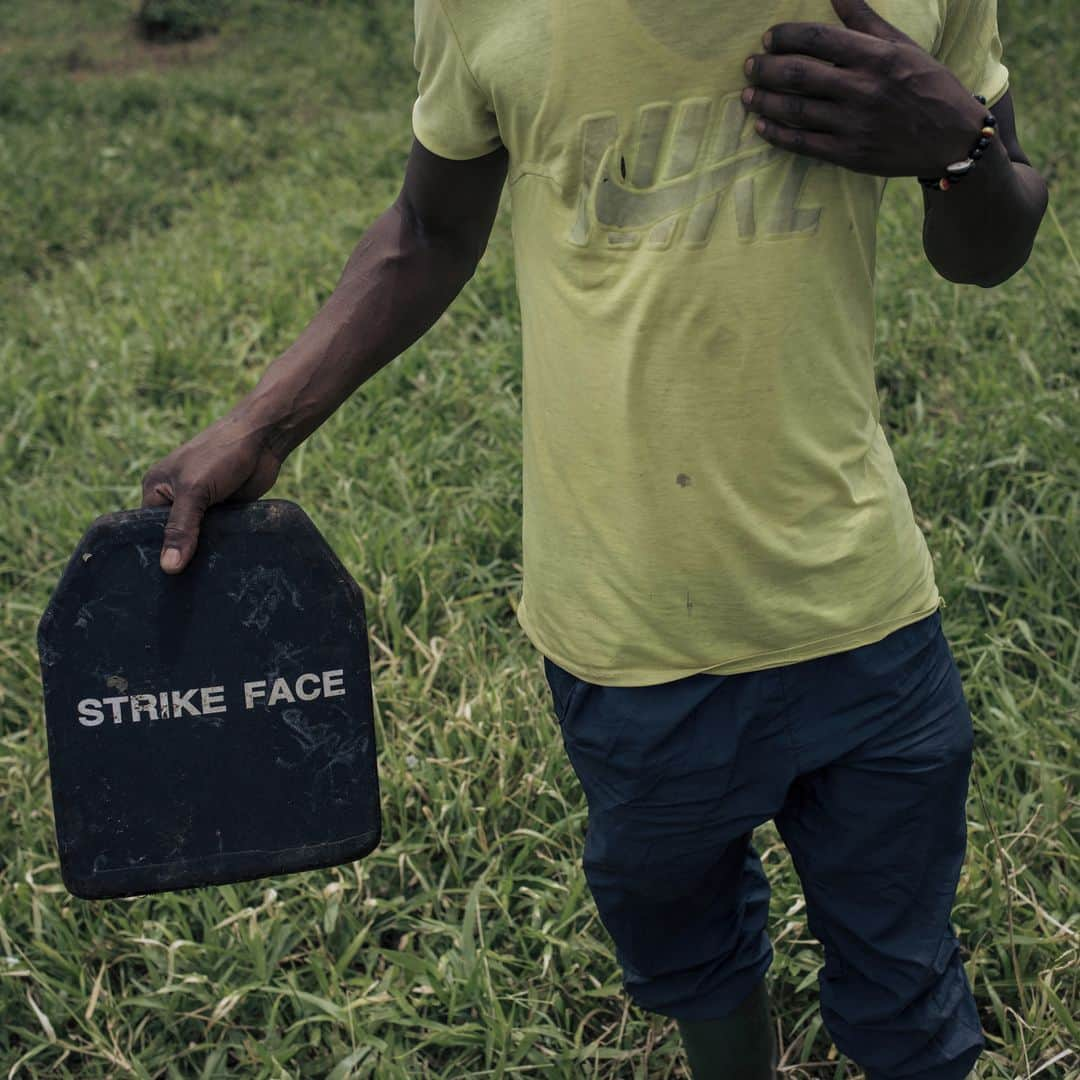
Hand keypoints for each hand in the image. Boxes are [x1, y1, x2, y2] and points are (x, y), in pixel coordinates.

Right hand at [140, 411, 284, 573]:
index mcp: (157, 490)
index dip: (156, 553)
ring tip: (204, 586)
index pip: (147, 530)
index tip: (162, 581)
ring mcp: (203, 507)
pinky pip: (219, 536)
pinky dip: (222, 548)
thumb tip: (169, 567)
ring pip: (199, 540)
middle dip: (181, 557)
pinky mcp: (226, 512)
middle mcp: (176, 500)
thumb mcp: (194, 490)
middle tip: (184, 590)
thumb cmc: (221, 454)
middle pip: (174, 538)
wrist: (263, 438)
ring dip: (204, 555)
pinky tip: (224, 569)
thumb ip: (181, 528)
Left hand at [741, 0, 987, 177]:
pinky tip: (761, 126)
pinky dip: (777, 134)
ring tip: (747, 94)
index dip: (787, 36)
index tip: (769, 38)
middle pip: (800, 75)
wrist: (951, 139)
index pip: (819, 39)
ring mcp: (854, 124)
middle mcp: (863, 89)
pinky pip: (803, 144)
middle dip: (766, 68)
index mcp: (877, 57)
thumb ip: (865, 21)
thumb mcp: (902, 46)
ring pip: (796, 111)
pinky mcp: (849, 154)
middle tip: (749, 65)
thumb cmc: (926, 86)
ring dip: (765, 101)